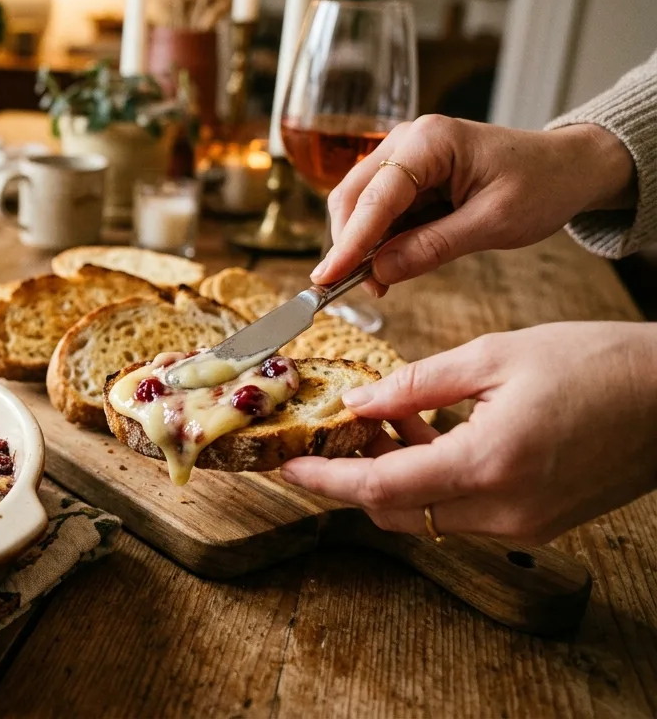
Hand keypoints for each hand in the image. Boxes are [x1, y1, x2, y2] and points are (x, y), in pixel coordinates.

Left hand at [280, 322, 656, 543]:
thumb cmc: (596, 363)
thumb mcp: (495, 356)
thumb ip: (417, 384)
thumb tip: (358, 402)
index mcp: (487, 465)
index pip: (381, 489)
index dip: (324, 481)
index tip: (285, 468)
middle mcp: (503, 510)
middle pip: (396, 512)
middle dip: (353, 476)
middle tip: (333, 431)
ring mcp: (523, 525)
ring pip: (426, 514)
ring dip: (394, 474)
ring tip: (384, 416)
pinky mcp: (537, 523)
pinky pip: (461, 511)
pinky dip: (432, 478)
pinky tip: (426, 430)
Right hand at [311, 116, 635, 291]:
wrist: (568, 167)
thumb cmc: (541, 185)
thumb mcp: (493, 223)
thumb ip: (432, 247)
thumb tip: (379, 272)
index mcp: (430, 141)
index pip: (376, 198)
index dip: (348, 243)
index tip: (325, 278)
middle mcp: (407, 140)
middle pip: (353, 197)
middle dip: (351, 245)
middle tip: (359, 289)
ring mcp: (403, 154)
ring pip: (360, 206)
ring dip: (364, 246)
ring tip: (382, 281)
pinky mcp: (407, 174)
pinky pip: (379, 210)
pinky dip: (380, 240)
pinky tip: (393, 262)